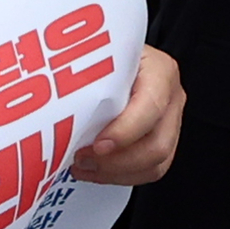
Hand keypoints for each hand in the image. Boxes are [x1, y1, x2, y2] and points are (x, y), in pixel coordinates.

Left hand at [72, 43, 181, 184]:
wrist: (114, 54)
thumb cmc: (107, 52)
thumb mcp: (101, 53)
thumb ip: (89, 73)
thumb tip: (58, 100)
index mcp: (160, 71)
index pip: (150, 107)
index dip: (125, 131)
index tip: (97, 145)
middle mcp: (171, 98)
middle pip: (157, 145)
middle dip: (117, 161)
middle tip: (82, 158)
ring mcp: (170, 122)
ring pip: (155, 164)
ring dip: (115, 173)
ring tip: (83, 167)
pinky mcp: (161, 141)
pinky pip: (148, 170)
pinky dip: (119, 176)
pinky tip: (94, 170)